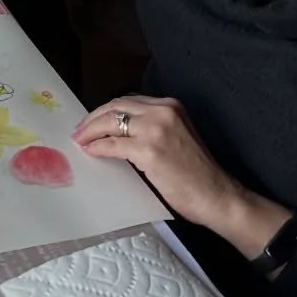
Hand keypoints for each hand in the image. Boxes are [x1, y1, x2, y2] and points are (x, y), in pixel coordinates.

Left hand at [73, 95, 258, 237]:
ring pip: (110, 123)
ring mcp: (156, 129)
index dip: (106, 111)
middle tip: (79, 131)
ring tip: (81, 141)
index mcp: (170, 106)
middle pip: (116, 107)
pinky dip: (98, 148)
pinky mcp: (149, 150)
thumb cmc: (197, 173)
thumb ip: (151, 128)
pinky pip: (113, 145)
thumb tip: (117, 132)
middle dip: (93, 118)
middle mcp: (162, 111)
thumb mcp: (176, 137)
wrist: (217, 195)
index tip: (92, 121)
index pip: (128, 101)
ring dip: (90, 132)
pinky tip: (91, 152)